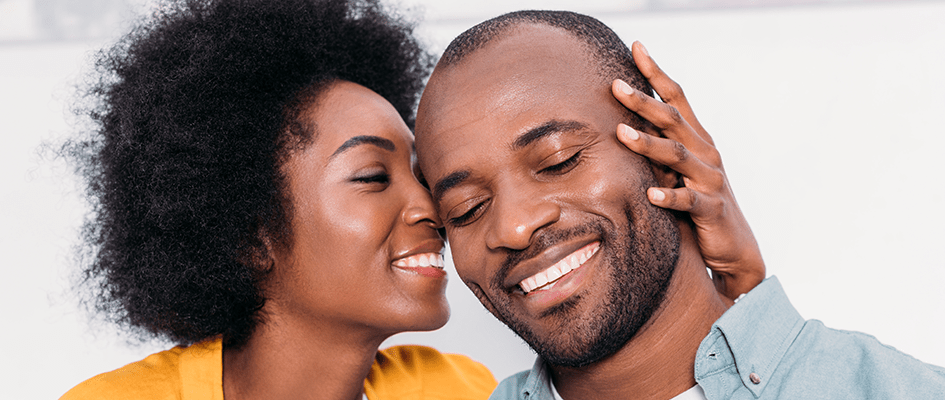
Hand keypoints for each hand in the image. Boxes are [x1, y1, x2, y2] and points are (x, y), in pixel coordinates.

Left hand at [611, 41, 764, 300]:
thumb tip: (618, 126)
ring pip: (677, 156)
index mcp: (697, 140)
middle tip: (615, 86)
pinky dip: (670, 196)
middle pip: (672, 120)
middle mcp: (706, 153)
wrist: (733, 249)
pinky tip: (651, 194)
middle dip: (643, 102)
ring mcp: (710, 180)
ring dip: (648, 144)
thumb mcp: (676, 172)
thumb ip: (657, 150)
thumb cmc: (697, 205)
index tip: (636, 47)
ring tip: (620, 133)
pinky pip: (689, 201)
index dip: (657, 72)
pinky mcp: (711, 209)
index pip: (676, 98)